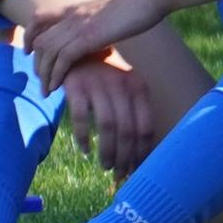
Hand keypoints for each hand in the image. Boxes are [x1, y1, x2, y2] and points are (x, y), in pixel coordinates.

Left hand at [24, 0, 167, 90]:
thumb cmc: (137, 5)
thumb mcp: (108, 12)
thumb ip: (96, 21)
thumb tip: (98, 32)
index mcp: (76, 7)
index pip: (39, 17)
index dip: (30, 34)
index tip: (29, 51)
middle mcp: (73, 15)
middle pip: (40, 40)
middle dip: (37, 63)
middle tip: (41, 80)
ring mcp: (80, 25)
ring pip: (48, 52)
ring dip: (45, 74)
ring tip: (47, 91)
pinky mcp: (89, 36)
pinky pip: (63, 58)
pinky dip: (56, 74)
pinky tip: (57, 85)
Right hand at [57, 53, 171, 177]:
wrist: (76, 48)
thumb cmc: (105, 76)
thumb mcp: (126, 87)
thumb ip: (134, 112)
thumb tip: (139, 152)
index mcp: (139, 87)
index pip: (145, 127)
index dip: (142, 153)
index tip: (137, 169)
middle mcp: (121, 85)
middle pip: (128, 131)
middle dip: (124, 158)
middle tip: (119, 174)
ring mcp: (98, 84)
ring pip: (107, 127)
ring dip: (107, 152)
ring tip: (105, 166)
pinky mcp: (76, 86)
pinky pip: (81, 118)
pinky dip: (84, 138)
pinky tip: (85, 150)